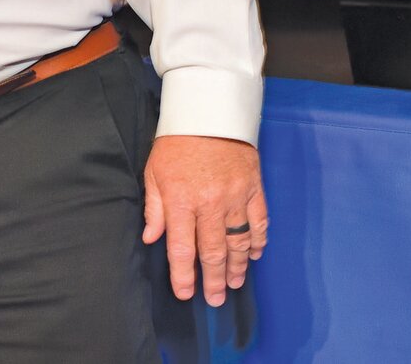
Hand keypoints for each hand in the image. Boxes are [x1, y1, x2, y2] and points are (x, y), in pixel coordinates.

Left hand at [142, 135, 267, 305]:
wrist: (209, 111)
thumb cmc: (177, 142)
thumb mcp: (154, 171)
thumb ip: (155, 208)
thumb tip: (151, 238)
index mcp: (181, 199)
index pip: (182, 247)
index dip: (183, 274)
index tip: (185, 293)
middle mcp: (210, 203)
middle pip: (213, 251)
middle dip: (212, 279)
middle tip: (214, 299)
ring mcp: (235, 197)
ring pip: (238, 242)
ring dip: (236, 267)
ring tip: (233, 284)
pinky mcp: (253, 188)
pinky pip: (259, 223)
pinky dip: (258, 242)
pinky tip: (253, 255)